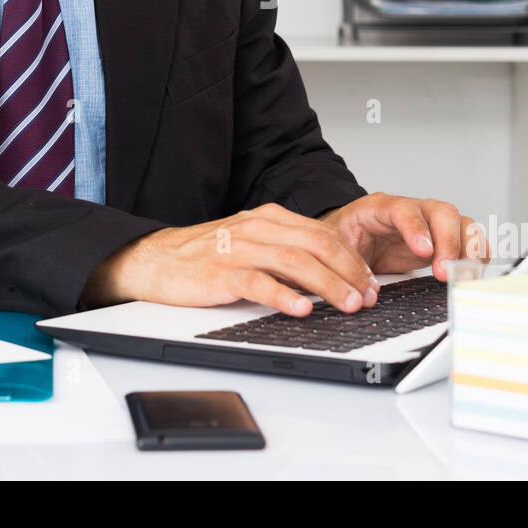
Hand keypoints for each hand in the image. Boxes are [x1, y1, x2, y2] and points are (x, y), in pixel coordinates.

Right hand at [80, 203, 378, 316]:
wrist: (155, 259)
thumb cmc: (206, 255)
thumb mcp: (252, 243)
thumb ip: (287, 252)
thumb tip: (330, 275)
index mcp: (270, 218)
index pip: (323, 234)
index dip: (352, 258)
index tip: (371, 282)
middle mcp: (258, 228)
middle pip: (316, 244)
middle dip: (349, 271)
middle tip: (369, 296)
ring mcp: (239, 249)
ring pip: (295, 262)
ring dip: (328, 284)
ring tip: (348, 303)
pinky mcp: (220, 273)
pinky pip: (258, 282)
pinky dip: (283, 295)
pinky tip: (301, 308)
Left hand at [319, 191, 488, 278]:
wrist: (350, 237)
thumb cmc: (344, 239)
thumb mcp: (336, 246)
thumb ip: (347, 261)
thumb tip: (363, 288)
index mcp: (379, 208)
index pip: (403, 210)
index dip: (416, 229)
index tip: (424, 252)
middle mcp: (411, 211)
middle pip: (441, 212)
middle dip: (448, 242)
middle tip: (445, 271)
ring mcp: (430, 223)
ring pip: (460, 223)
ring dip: (467, 250)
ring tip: (462, 277)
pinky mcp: (443, 239)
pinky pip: (469, 239)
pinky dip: (476, 254)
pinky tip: (472, 272)